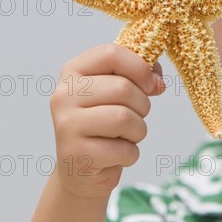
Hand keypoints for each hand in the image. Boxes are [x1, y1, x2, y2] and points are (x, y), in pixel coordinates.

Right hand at [49, 44, 164, 199]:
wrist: (80, 167)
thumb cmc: (103, 123)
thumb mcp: (115, 91)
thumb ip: (137, 75)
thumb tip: (157, 81)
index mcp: (73, 72)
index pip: (111, 54)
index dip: (140, 67)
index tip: (151, 83)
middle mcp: (64, 95)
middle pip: (122, 88)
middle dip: (142, 105)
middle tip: (135, 116)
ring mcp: (67, 125)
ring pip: (124, 118)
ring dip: (138, 130)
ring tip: (126, 135)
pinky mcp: (76, 154)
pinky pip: (122, 149)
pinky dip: (130, 154)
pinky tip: (116, 154)